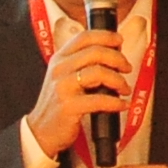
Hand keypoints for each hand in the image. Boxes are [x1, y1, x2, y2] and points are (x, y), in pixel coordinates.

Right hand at [24, 26, 134, 161]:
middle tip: (126, 68)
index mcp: (59, 59)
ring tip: (124, 88)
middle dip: (117, 59)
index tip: (119, 41)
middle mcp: (60, 69)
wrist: (41, 131)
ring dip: (118, 80)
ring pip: (99, 73)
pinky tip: (122, 105)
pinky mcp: (69, 106)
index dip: (106, 36)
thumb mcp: (63, 77)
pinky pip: (99, 100)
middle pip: (95, 52)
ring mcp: (63, 87)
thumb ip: (80, 64)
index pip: (84, 37)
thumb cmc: (58, 104)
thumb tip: (111, 56)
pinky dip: (115, 102)